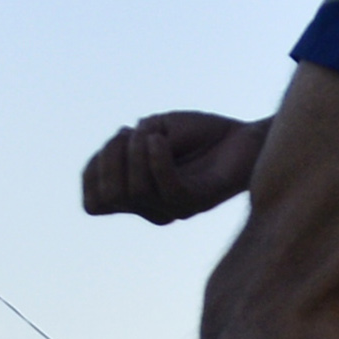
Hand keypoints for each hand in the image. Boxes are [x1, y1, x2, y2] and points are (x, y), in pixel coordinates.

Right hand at [80, 111, 267, 221]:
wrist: (246, 136)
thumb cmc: (199, 133)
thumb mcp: (151, 130)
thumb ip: (127, 146)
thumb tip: (113, 157)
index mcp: (138, 198)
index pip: (94, 204)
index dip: (93, 171)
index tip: (115, 142)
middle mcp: (153, 209)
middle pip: (109, 195)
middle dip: (110, 157)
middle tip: (131, 132)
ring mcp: (174, 208)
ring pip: (134, 191)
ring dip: (134, 152)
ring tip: (152, 132)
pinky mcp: (198, 201)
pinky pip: (167, 188)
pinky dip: (157, 159)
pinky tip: (161, 138)